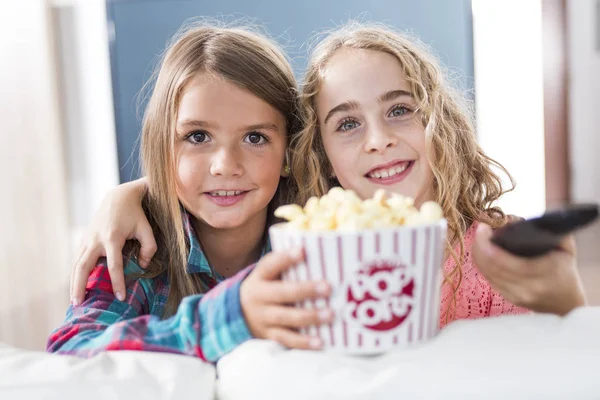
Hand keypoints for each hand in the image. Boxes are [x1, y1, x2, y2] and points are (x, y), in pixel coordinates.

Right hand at [70, 178, 155, 304]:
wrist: (118, 197)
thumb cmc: (135, 214)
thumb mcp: (147, 229)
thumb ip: (149, 248)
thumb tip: (142, 267)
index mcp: (112, 237)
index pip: (113, 265)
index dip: (117, 282)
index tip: (120, 298)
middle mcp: (96, 239)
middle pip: (83, 267)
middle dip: (80, 286)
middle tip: (79, 305)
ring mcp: (87, 239)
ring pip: (76, 264)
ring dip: (73, 283)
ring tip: (74, 301)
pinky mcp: (84, 239)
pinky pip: (77, 259)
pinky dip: (75, 273)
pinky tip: (77, 286)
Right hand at [240, 248, 333, 349]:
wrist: (239, 313)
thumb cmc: (267, 287)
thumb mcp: (269, 274)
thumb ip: (288, 265)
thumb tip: (321, 254)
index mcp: (260, 276)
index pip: (270, 264)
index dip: (285, 258)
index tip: (302, 251)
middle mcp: (259, 296)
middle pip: (281, 292)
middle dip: (305, 290)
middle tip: (328, 287)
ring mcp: (262, 317)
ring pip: (285, 317)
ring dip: (309, 316)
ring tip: (330, 315)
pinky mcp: (268, 335)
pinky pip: (286, 339)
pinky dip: (303, 342)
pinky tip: (320, 342)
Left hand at [473, 222, 586, 315]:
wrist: (567, 303)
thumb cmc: (566, 270)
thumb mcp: (566, 248)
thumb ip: (550, 230)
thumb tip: (519, 219)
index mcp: (543, 272)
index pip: (504, 260)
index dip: (487, 243)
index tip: (484, 226)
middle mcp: (526, 287)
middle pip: (490, 265)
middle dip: (479, 244)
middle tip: (480, 228)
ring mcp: (515, 295)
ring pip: (485, 272)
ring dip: (478, 252)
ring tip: (480, 237)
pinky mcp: (507, 298)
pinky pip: (487, 278)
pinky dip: (482, 263)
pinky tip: (482, 251)